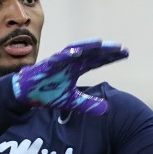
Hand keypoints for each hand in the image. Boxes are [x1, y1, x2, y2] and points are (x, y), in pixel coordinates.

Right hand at [11, 40, 128, 115]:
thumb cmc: (48, 93)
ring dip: (88, 47)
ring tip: (102, 44)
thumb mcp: (72, 101)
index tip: (126, 53)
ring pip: (76, 51)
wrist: (26, 94)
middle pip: (91, 53)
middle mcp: (70, 61)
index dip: (111, 57)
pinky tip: (76, 52)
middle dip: (106, 50)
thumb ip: (88, 104)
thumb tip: (107, 109)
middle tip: (122, 48)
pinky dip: (67, 54)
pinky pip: (58, 57)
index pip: (97, 60)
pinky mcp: (47, 64)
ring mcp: (59, 61)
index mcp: (76, 68)